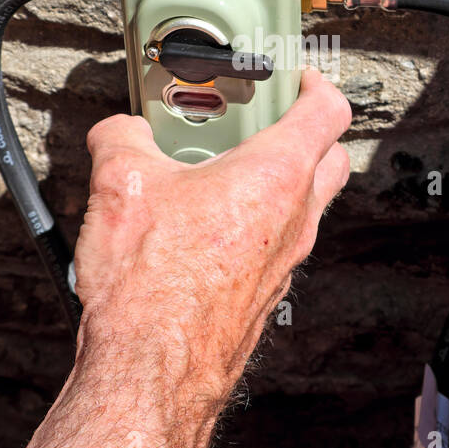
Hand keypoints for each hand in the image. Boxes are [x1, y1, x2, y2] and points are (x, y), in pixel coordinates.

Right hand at [1, 67, 351, 447]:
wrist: (151, 371)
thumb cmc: (153, 290)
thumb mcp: (121, 184)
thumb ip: (123, 138)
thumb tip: (119, 132)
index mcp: (275, 177)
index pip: (329, 111)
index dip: (316, 83)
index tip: (296, 76)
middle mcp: (293, 220)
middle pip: (329, 158)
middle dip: (304, 131)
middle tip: (258, 120)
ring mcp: (283, 261)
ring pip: (302, 205)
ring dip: (272, 180)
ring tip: (213, 170)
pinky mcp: (263, 294)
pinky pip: (272, 243)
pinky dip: (250, 224)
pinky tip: (198, 225)